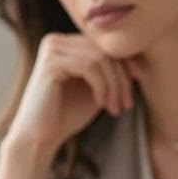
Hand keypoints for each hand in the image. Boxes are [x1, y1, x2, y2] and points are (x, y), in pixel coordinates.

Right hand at [8, 32, 135, 153]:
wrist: (40, 138)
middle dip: (121, 78)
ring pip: (99, 58)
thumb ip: (110, 72)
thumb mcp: (96, 89)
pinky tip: (100, 103)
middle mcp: (57, 41)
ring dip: (114, 85)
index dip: (126, 62)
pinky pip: (88, 66)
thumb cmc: (67, 115)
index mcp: (66, 43)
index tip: (137, 84)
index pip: (104, 45)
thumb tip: (138, 59)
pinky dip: (101, 86)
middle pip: (104, 50)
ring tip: (115, 107)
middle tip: (126, 104)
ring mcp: (52, 49)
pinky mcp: (50, 62)